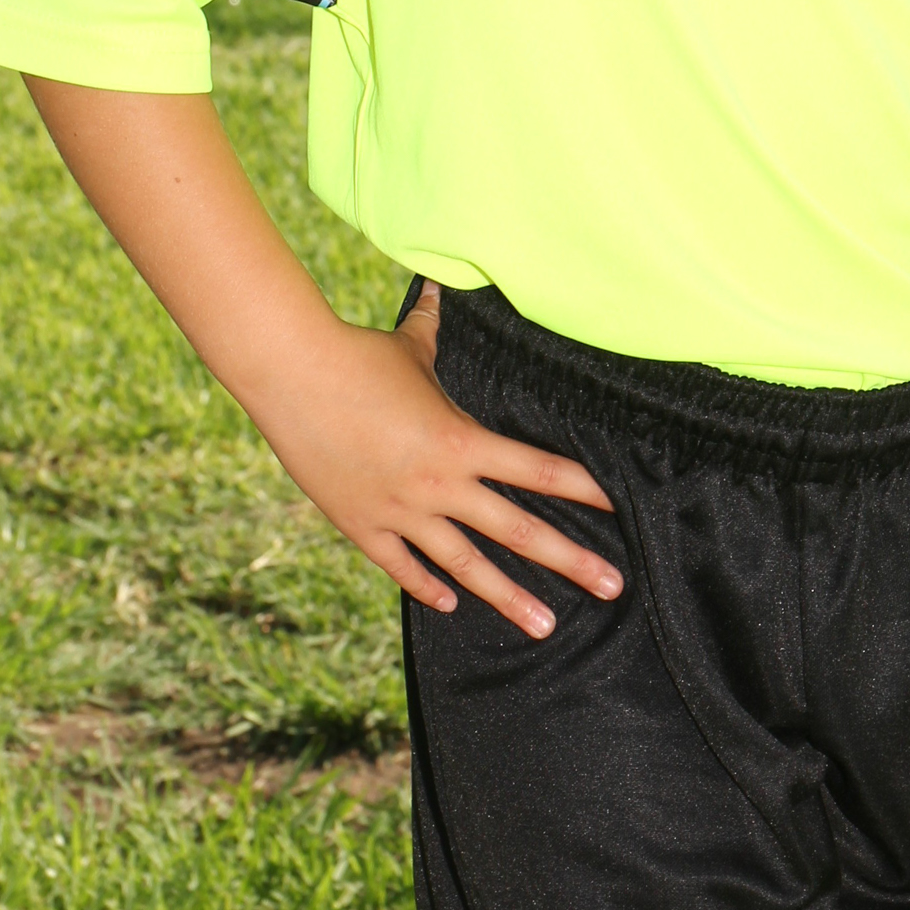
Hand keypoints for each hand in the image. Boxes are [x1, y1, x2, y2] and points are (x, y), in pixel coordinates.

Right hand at [260, 279, 623, 632]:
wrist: (291, 375)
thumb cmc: (358, 354)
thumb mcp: (412, 344)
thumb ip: (437, 325)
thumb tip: (444, 283)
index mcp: (462, 439)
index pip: (539, 469)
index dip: (584, 489)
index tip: (619, 510)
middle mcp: (440, 484)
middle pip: (519, 530)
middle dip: (570, 561)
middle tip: (612, 587)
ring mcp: (401, 511)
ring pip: (466, 566)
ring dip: (509, 598)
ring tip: (544, 626)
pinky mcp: (362, 525)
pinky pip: (403, 566)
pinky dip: (428, 587)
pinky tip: (451, 604)